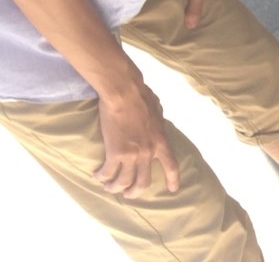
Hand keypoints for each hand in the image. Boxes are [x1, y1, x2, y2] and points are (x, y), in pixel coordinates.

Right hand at [95, 80, 180, 197]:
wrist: (125, 93)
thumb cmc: (141, 96)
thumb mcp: (158, 112)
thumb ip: (158, 124)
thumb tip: (156, 126)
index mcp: (161, 141)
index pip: (171, 165)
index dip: (173, 180)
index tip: (173, 190)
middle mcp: (149, 152)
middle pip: (143, 182)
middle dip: (134, 192)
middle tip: (128, 194)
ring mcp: (132, 154)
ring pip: (123, 182)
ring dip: (114, 188)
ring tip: (108, 186)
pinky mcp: (115, 153)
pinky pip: (107, 173)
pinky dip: (101, 177)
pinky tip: (96, 176)